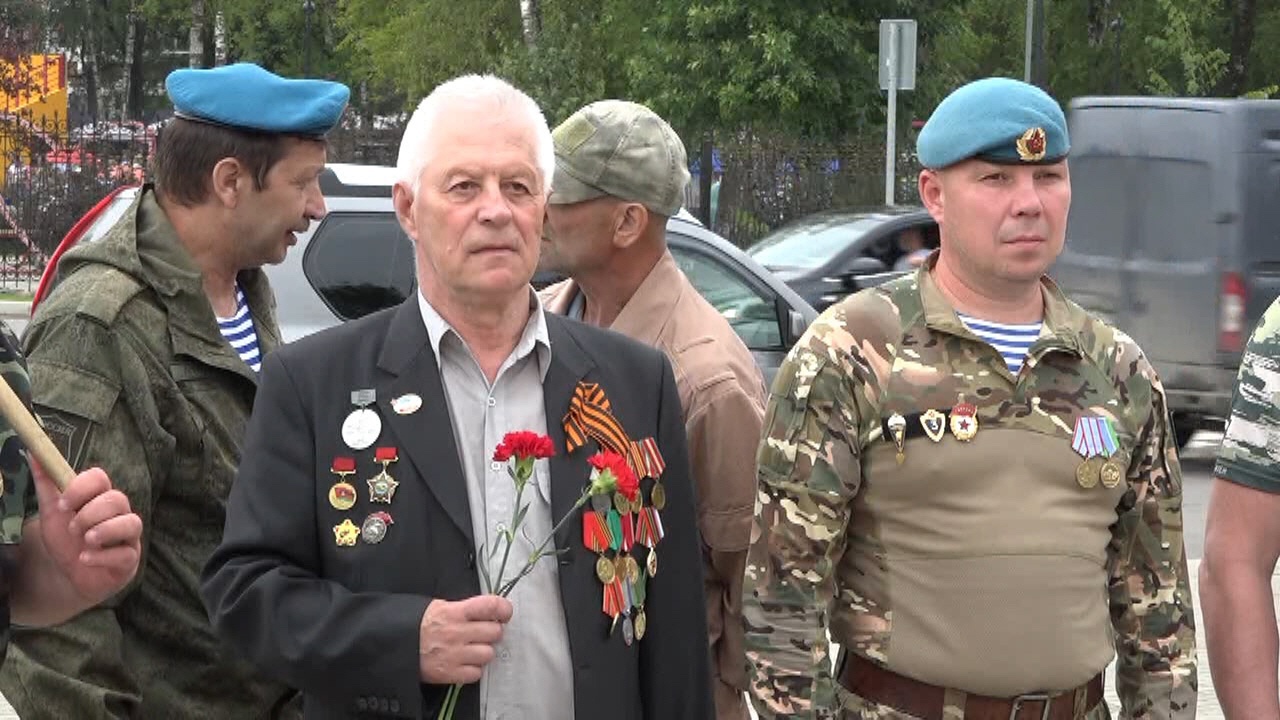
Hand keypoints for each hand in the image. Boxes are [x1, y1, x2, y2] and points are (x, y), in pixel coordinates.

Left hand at [33, 462, 142, 605]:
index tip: (63, 503)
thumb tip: (33, 453)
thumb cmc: (66, 540)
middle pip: (117, 499)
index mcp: (99, 497)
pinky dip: (103, 556)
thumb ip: (46, 484)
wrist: (68, 575)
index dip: (82, 488)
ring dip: (104, 530)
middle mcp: (118, 513)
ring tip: (85, 541)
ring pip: (131, 523)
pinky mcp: (130, 559)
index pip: (100, 478)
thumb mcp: (51, 512)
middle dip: (91, 513)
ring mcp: (127, 536)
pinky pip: (126, 553)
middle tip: (72, 528)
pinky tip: (85, 559)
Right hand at [419, 595, 512, 683]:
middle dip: (492, 632)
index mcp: (455, 612)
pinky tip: (464, 662)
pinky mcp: (450, 673)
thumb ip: (465, 608)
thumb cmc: (417, 624)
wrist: (393, 644)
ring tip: (471, 649)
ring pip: (488, 654)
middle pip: (495, 632)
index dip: (503, 609)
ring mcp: (455, 654)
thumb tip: (488, 611)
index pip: (491, 606)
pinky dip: (473, 669)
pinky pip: (476, 673)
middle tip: (482, 633)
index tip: (504, 613)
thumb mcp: (439, 606)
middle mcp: (457, 632)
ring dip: (483, 652)